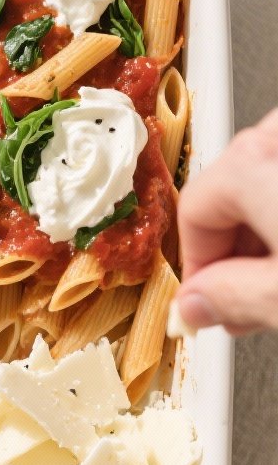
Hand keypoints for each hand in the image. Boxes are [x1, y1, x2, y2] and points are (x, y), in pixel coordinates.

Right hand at [175, 108, 277, 333]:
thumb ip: (231, 298)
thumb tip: (198, 302)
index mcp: (252, 162)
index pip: (194, 211)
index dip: (197, 267)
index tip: (206, 303)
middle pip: (234, 187)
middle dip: (236, 249)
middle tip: (247, 300)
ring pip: (268, 175)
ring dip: (267, 227)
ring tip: (277, 279)